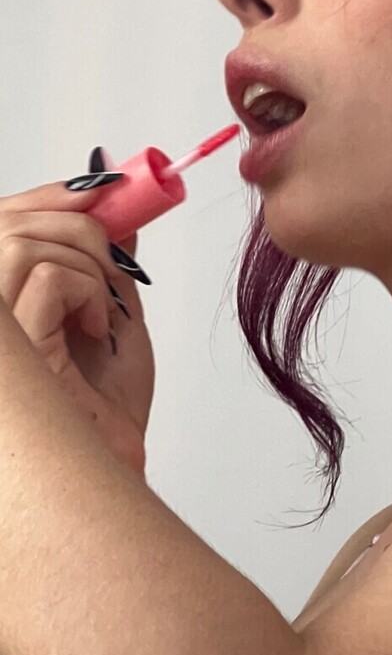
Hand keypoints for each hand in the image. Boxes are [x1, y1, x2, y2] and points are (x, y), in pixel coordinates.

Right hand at [0, 175, 155, 479]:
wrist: (115, 463)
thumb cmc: (105, 406)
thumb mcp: (109, 312)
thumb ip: (98, 260)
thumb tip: (110, 207)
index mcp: (1, 304)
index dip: (42, 197)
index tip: (98, 191)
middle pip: (1, 223)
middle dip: (73, 219)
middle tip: (117, 246)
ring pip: (20, 243)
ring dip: (85, 260)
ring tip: (107, 304)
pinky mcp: (7, 349)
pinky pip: (44, 277)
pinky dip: (88, 292)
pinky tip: (99, 330)